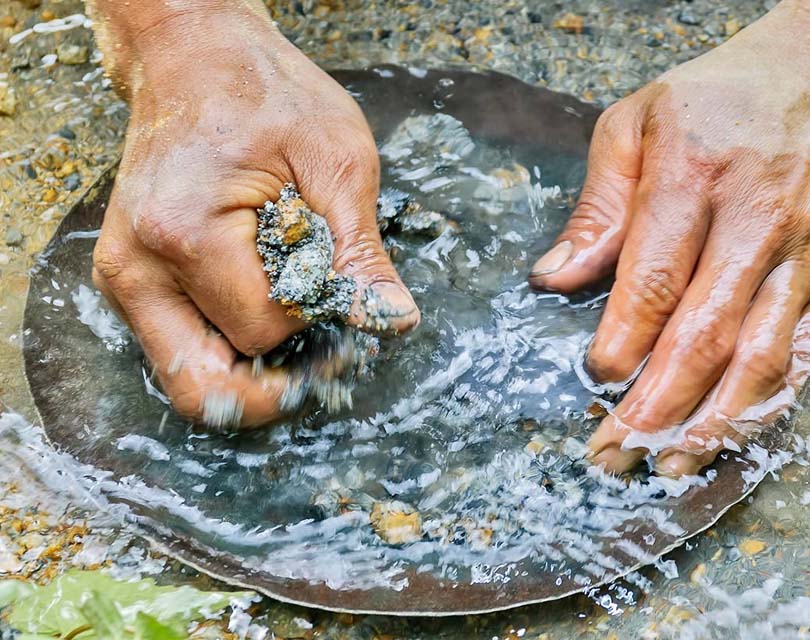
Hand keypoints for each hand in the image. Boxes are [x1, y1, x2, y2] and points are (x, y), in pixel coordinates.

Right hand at [91, 10, 418, 426]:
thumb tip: (393, 321)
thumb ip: (361, 253)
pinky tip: (267, 309)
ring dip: (250, 370)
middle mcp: (137, 267)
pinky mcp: (129, 280)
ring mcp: (124, 278)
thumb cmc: (266, 94)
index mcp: (185, 233)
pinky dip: (228, 346)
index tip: (351, 306)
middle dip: (276, 378)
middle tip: (326, 351)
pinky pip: (180, 348)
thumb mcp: (337, 162)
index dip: (318, 328)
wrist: (195, 56)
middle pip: (207, 383)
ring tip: (297, 324)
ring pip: (189, 378)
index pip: (264, 331)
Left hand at [529, 1, 809, 475]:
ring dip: (711, 423)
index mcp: (692, 179)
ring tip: (668, 464)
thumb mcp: (639, 121)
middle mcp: (754, 223)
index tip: (592, 380)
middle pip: (702, 336)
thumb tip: (552, 279)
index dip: (621, 342)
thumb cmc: (726, 96)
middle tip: (612, 452)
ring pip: (759, 359)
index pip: (653, 281)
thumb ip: (598, 206)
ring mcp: (802, 255)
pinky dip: (768, 403)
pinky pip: (804, 352)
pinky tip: (732, 433)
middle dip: (654, 407)